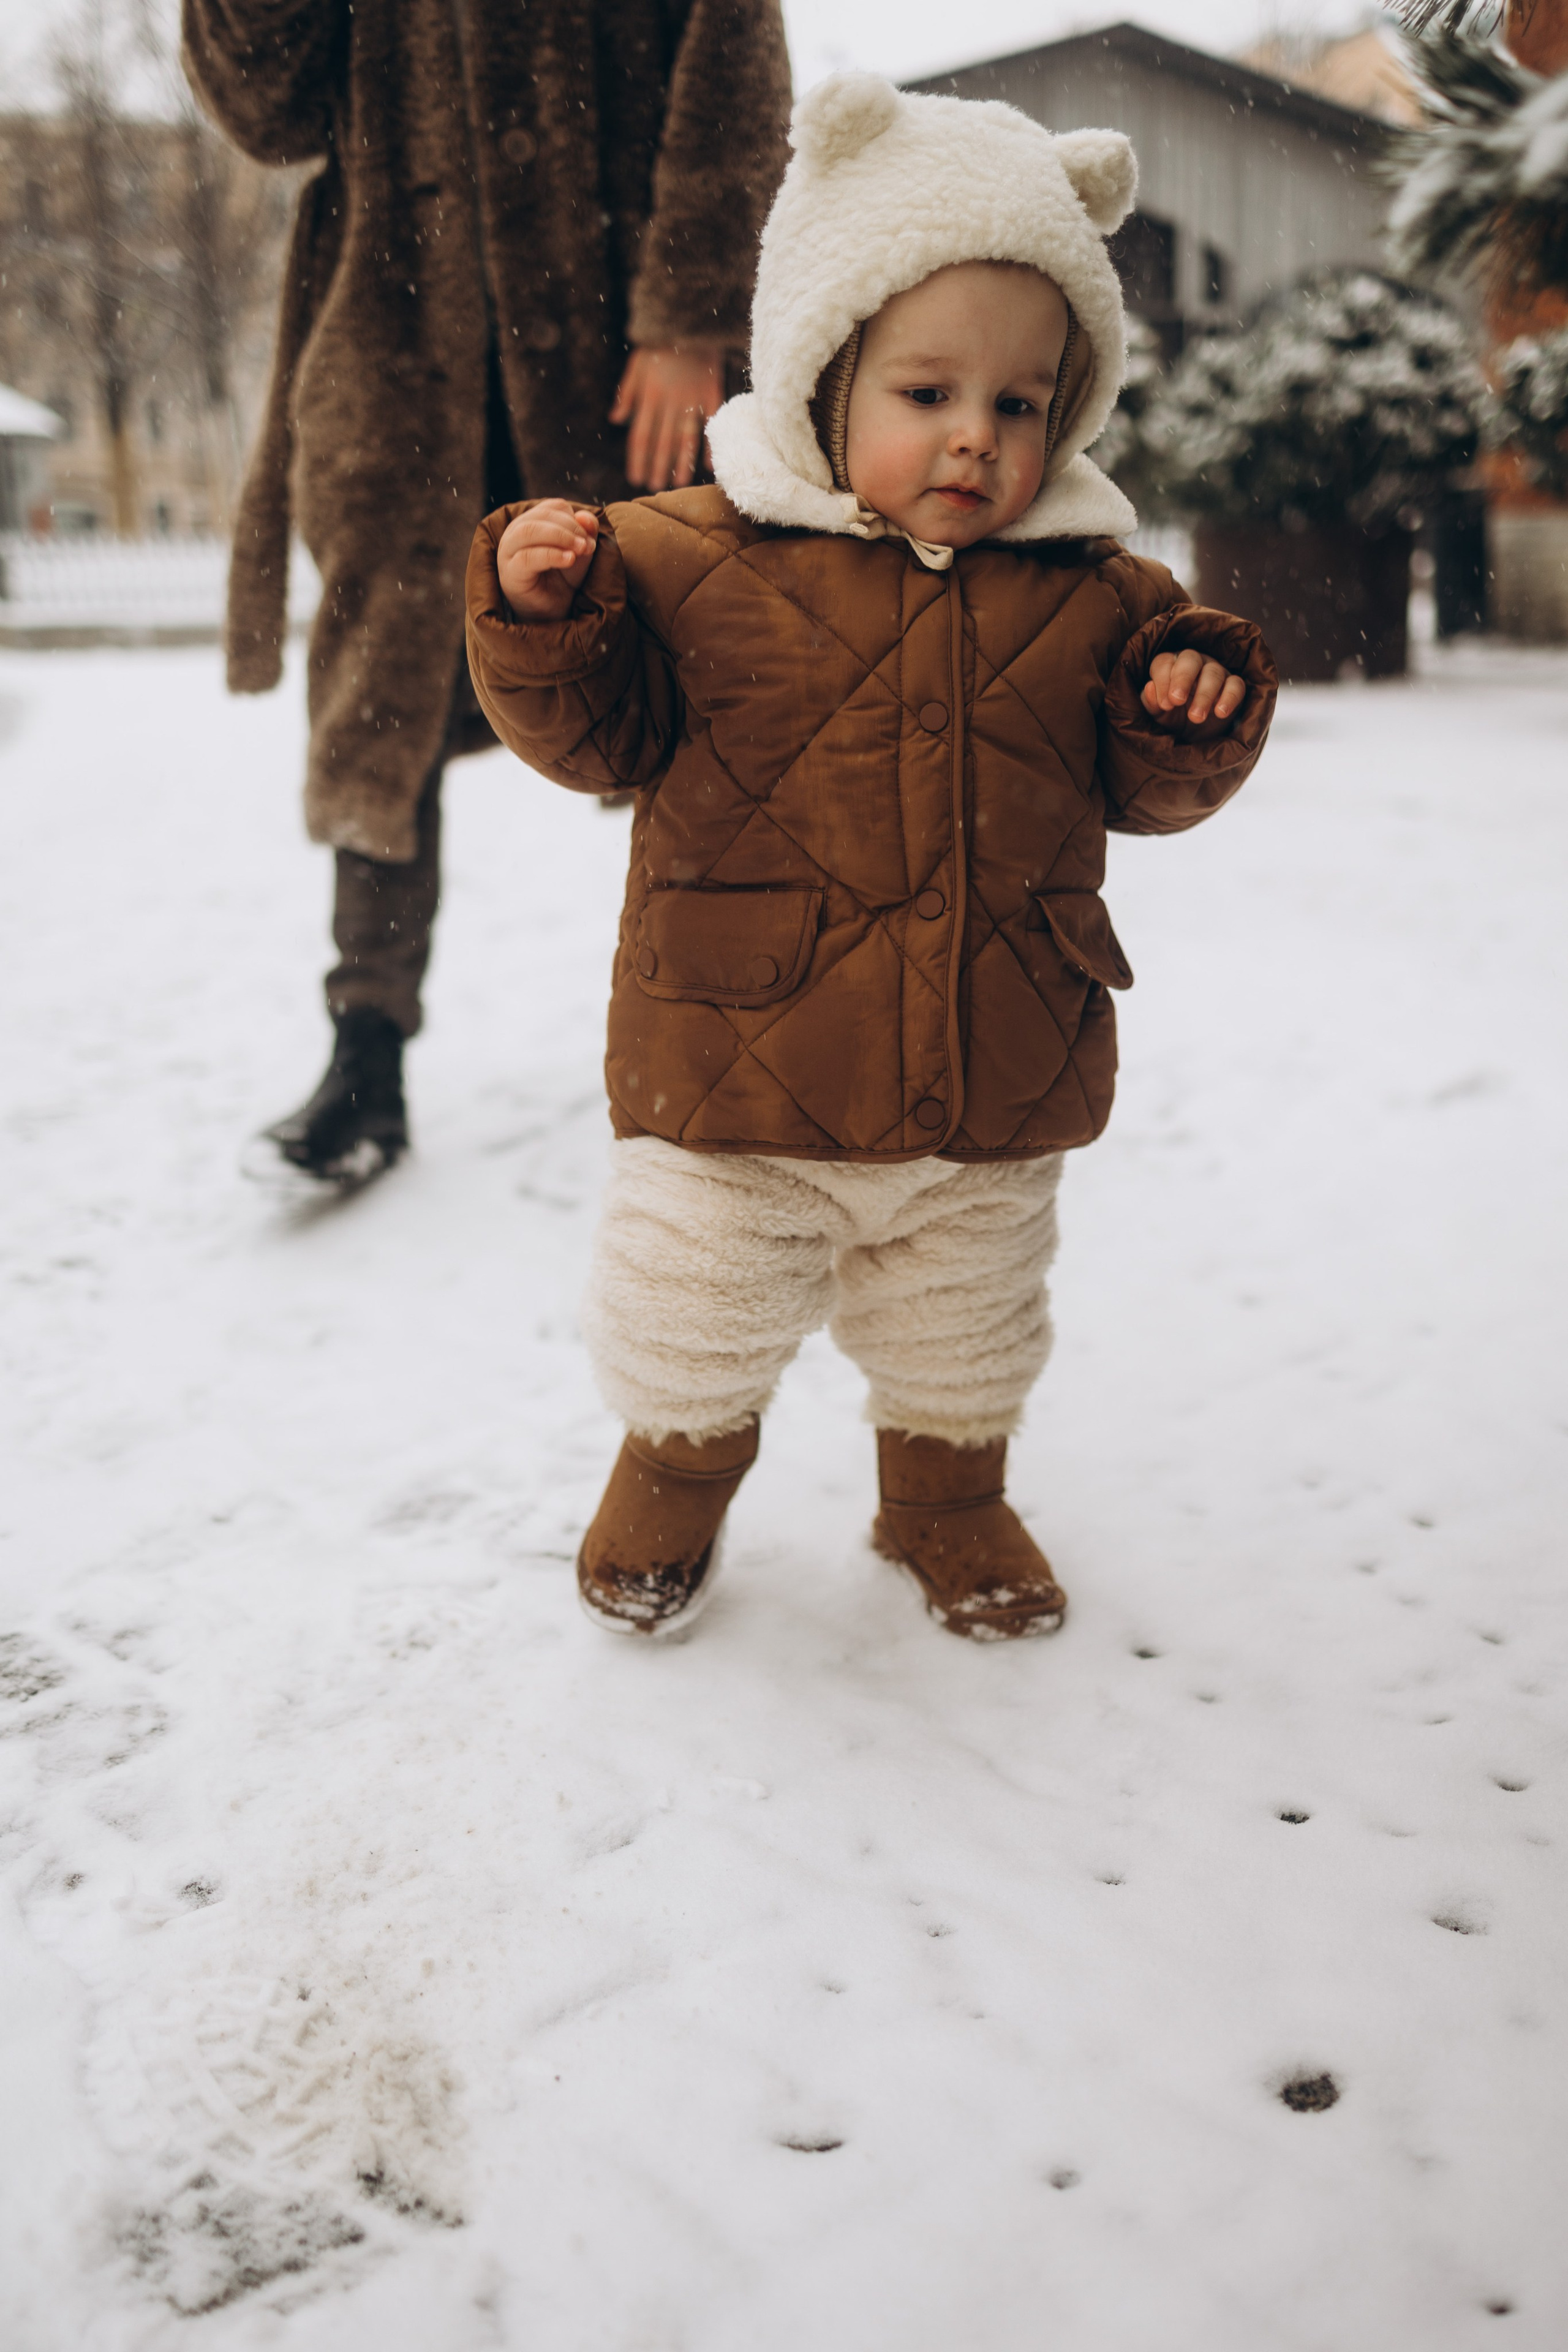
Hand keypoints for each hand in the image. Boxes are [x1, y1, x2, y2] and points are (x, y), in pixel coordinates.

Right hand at [496, 499, 598, 620]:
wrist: (552, 615)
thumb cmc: (562, 582)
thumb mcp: (579, 554)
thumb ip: (584, 534)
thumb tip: (585, 516)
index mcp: (531, 523)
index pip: (552, 507)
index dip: (574, 518)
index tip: (588, 537)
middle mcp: (515, 534)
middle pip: (540, 516)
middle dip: (569, 527)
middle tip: (587, 545)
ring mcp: (508, 553)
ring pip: (530, 531)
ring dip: (560, 536)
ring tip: (580, 550)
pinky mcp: (510, 573)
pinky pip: (528, 557)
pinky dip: (552, 555)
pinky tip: (569, 560)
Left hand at [610, 342, 724, 489]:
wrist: (687, 319)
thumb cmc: (658, 344)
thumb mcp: (636, 365)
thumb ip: (626, 394)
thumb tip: (615, 420)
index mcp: (648, 396)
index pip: (640, 435)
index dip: (637, 459)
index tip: (635, 478)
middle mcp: (669, 401)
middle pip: (661, 441)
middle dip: (657, 466)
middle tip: (655, 487)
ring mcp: (691, 398)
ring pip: (685, 437)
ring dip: (681, 462)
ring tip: (679, 483)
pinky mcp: (711, 391)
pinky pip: (710, 422)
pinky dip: (710, 443)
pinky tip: (708, 464)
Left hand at [1141, 648, 1245, 733]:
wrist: (1195, 735)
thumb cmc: (1173, 716)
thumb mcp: (1158, 714)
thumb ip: (1151, 703)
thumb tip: (1149, 688)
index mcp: (1171, 666)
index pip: (1164, 662)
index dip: (1162, 681)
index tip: (1164, 703)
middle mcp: (1194, 664)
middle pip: (1190, 659)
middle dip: (1183, 678)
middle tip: (1177, 700)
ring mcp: (1215, 672)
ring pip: (1213, 672)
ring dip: (1204, 694)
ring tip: (1196, 717)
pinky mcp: (1234, 685)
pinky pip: (1236, 685)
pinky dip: (1230, 697)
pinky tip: (1220, 713)